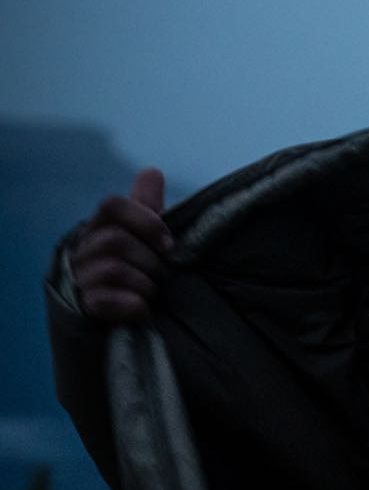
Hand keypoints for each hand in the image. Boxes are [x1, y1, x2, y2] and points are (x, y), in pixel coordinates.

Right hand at [68, 168, 173, 323]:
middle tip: (162, 276)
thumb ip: (146, 208)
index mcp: (101, 227)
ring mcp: (80, 277)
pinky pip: (106, 300)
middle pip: (116, 241)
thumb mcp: (143, 239)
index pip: (112, 205)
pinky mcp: (83, 307)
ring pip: (114, 269)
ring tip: (152, 293)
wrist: (115, 318)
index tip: (168, 244)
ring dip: (145, 284)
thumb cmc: (135, 270)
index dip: (144, 221)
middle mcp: (84, 249)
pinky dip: (133, 305)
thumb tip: (152, 171)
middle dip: (150, 261)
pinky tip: (142, 309)